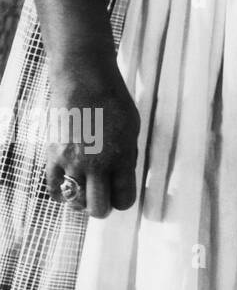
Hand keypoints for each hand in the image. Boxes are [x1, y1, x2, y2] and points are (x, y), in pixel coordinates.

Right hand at [44, 56, 139, 217]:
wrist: (83, 81)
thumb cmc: (113, 101)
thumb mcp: (132, 130)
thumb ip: (127, 157)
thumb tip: (122, 178)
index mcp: (121, 158)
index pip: (124, 199)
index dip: (124, 200)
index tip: (122, 194)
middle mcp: (96, 165)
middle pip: (99, 208)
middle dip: (103, 207)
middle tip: (104, 197)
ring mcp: (71, 163)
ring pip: (75, 202)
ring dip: (82, 200)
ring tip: (87, 189)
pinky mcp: (52, 157)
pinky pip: (54, 189)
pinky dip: (62, 193)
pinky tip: (70, 185)